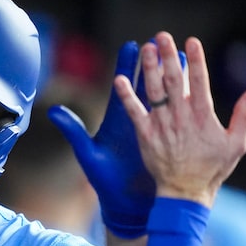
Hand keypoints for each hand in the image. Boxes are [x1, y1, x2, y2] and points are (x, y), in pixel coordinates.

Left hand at [48, 40, 169, 238]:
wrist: (126, 204)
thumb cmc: (104, 181)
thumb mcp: (88, 154)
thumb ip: (73, 130)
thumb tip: (52, 110)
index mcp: (117, 121)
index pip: (123, 87)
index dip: (127, 66)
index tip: (132, 45)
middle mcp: (135, 121)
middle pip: (145, 86)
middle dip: (152, 64)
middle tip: (160, 40)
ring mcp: (152, 130)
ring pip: (164, 98)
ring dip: (172, 77)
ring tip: (182, 55)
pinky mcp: (164, 142)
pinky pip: (176, 119)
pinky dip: (184, 103)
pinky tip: (193, 88)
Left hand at [115, 32, 245, 207]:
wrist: (185, 192)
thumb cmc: (212, 168)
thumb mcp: (235, 144)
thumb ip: (243, 116)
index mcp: (203, 116)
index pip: (200, 81)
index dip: (196, 60)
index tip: (191, 41)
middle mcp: (181, 117)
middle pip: (174, 80)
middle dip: (168, 56)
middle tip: (162, 36)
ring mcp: (161, 125)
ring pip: (153, 91)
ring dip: (148, 69)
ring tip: (145, 48)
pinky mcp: (145, 135)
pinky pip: (133, 112)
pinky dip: (126, 96)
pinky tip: (119, 79)